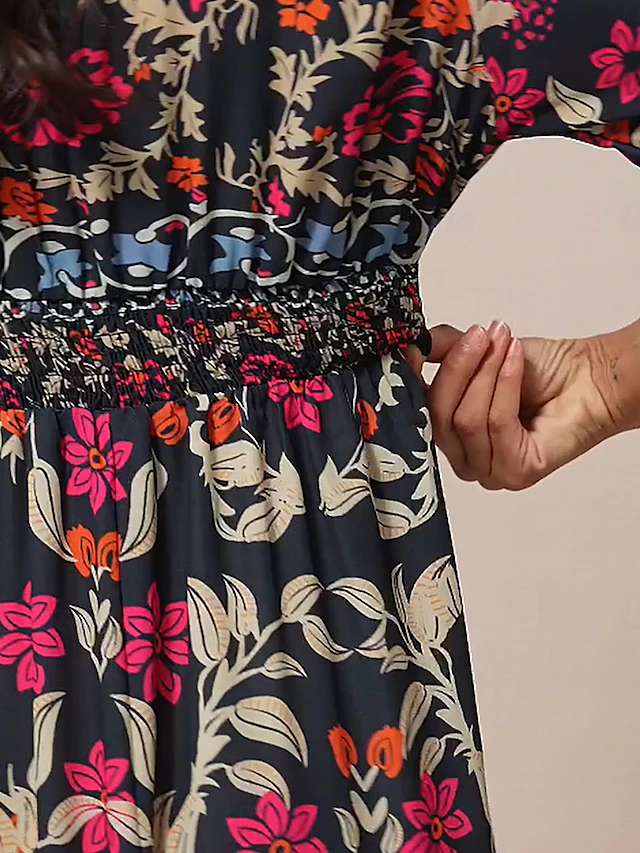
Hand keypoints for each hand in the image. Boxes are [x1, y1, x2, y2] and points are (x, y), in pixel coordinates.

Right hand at [407, 322, 619, 489]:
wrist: (589, 378)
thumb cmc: (542, 371)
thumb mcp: (480, 351)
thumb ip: (443, 348)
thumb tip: (413, 344)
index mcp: (450, 434)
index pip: (417, 412)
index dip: (411, 381)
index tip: (416, 349)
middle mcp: (465, 458)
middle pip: (439, 417)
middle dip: (458, 370)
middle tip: (479, 336)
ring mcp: (489, 471)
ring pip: (466, 421)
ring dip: (486, 375)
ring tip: (505, 344)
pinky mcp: (515, 473)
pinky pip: (496, 425)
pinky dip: (505, 386)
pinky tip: (515, 360)